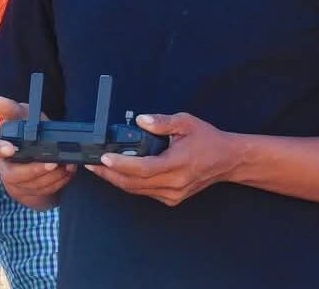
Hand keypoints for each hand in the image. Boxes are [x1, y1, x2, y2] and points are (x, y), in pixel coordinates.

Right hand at [0, 96, 74, 210]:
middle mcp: (3, 166)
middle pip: (12, 175)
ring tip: (66, 166)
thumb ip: (13, 110)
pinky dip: (57, 183)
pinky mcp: (28, 193)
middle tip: (53, 163)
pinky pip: (41, 192)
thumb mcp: (24, 116)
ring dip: (50, 177)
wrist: (42, 152)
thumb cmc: (30, 130)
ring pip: (30, 186)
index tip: (11, 148)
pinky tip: (67, 172)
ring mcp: (15, 182)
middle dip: (34, 170)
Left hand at [86, 112, 238, 206]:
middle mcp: (175, 183)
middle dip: (110, 174)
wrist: (227, 160)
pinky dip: (130, 184)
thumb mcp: (186, 122)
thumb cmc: (207, 139)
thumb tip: (141, 120)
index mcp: (178, 163)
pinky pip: (145, 192)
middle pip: (134, 184)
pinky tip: (119, 173)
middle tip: (91, 165)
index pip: (143, 168)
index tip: (103, 158)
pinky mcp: (172, 199)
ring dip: (117, 180)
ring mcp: (173, 194)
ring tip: (99, 168)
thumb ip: (162, 121)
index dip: (121, 165)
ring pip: (137, 190)